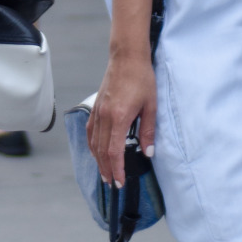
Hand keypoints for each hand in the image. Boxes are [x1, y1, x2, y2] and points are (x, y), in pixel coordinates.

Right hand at [88, 48, 157, 186]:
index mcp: (119, 117)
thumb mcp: (151, 105)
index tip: (120, 182)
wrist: (127, 57)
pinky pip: (91, 131)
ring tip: (104, 173)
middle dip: (107, 169)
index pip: (114, 151)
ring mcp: (98, 111)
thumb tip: (149, 152)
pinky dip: (92, 145)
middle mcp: (105, 117)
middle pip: (102, 151)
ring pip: (94, 143)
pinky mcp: (96, 107)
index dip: (117, 169)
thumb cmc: (142, 78)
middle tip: (112, 184)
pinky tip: (96, 151)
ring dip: (98, 160)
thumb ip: (148, 130)